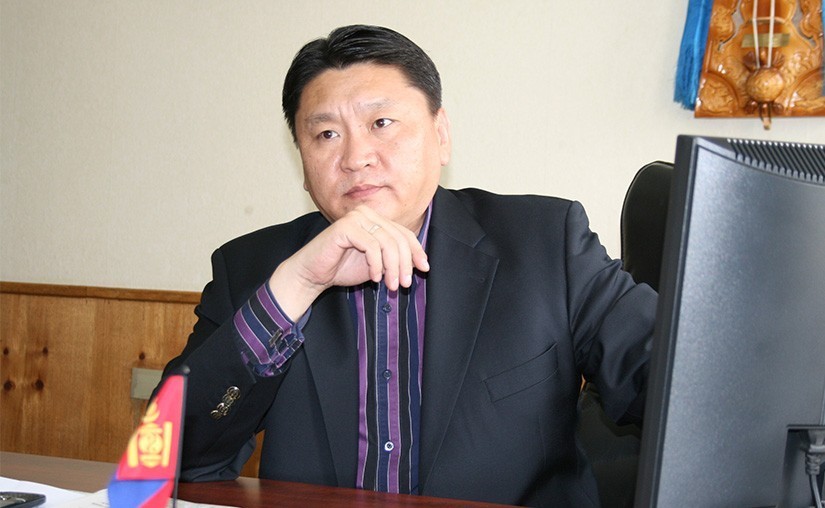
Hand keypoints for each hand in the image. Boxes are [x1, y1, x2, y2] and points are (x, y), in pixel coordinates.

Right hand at [268, 206, 429, 319]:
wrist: (313, 274)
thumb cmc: (342, 267)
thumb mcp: (377, 264)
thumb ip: (395, 259)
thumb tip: (421, 262)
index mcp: (375, 219)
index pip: (404, 233)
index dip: (417, 251)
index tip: (424, 269)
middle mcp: (366, 214)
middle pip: (398, 238)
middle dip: (405, 264)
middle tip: (403, 285)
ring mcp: (355, 218)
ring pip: (387, 243)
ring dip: (392, 268)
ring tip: (390, 286)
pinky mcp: (345, 227)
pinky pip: (371, 246)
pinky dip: (376, 265)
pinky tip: (373, 278)